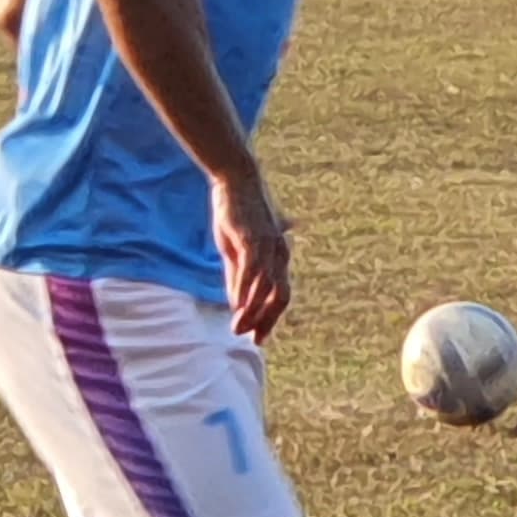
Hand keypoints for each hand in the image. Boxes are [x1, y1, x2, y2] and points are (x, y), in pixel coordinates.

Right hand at [213, 172, 292, 340]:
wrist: (236, 178)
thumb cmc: (237, 212)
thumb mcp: (237, 248)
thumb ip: (238, 275)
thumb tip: (237, 304)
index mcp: (279, 256)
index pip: (280, 295)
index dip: (269, 318)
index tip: (257, 338)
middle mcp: (279, 253)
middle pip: (280, 296)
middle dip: (266, 320)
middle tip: (250, 338)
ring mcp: (268, 245)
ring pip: (266, 287)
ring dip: (252, 311)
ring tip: (238, 328)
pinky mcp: (252, 237)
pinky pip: (252, 270)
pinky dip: (245, 290)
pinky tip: (236, 305)